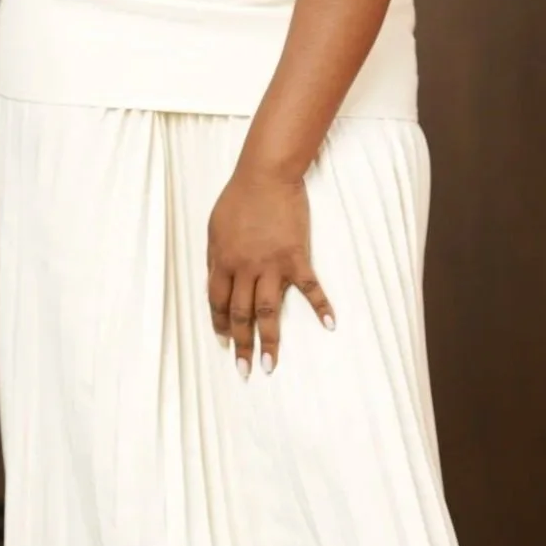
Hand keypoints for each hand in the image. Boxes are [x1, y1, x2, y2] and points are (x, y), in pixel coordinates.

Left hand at [206, 160, 335, 377]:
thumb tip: (215, 282)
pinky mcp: (296, 257)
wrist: (266, 175)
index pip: (218, 302)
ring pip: (268, 311)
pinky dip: (321, 306)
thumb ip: (216, 257)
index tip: (224, 343)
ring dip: (270, 340)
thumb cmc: (238, 198)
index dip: (220, 325)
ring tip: (271, 365)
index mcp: (222, 261)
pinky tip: (330, 324)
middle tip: (244, 370)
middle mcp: (245, 268)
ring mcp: (272, 264)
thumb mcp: (215, 228)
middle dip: (241, 345)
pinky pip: (310, 287)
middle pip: (241, 315)